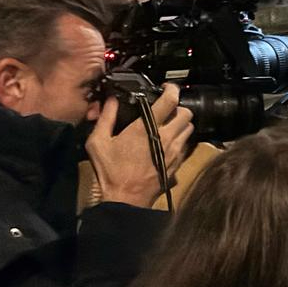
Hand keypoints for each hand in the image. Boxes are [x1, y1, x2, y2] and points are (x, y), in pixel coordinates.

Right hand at [86, 83, 194, 207]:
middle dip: (179, 108)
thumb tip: (112, 100)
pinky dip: (180, 140)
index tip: (167, 87)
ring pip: (189, 129)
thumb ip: (106, 117)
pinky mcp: (178, 163)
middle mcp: (166, 137)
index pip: (169, 101)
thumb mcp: (98, 142)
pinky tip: (167, 142)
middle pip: (186, 113)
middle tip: (167, 110)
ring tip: (168, 125)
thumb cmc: (110, 170)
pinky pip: (187, 145)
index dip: (171, 90)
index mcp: (146, 128)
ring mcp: (175, 151)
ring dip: (181, 124)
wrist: (126, 199)